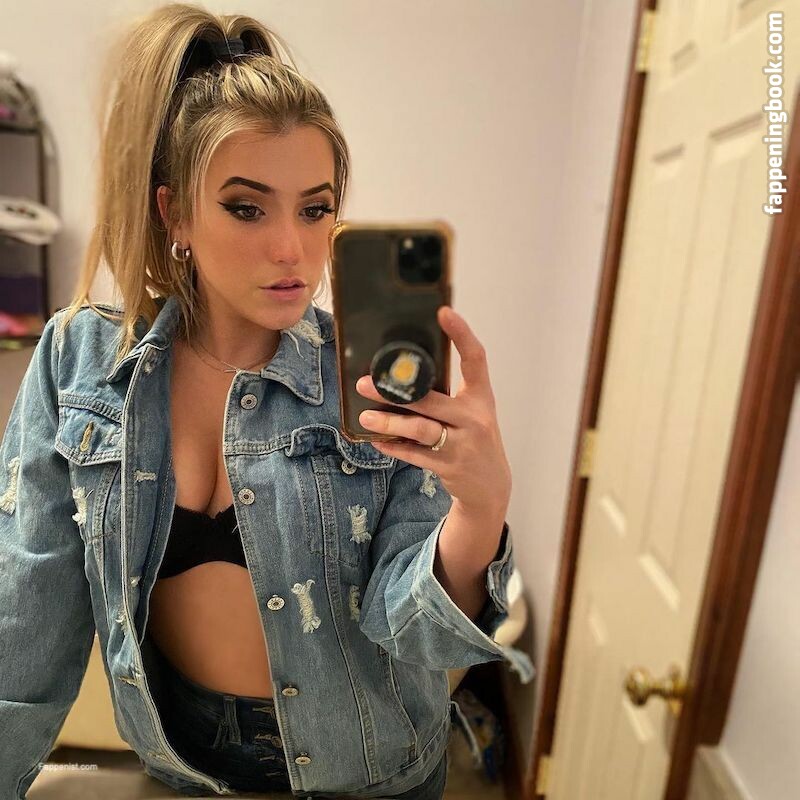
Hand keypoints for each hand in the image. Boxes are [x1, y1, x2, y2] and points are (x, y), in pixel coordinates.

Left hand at [355, 305, 511, 516]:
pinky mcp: (448, 466)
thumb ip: (448, 394)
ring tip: (365, 417)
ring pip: (420, 429)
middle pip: (432, 399)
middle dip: (396, 392)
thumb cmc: (474, 438)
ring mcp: (462, 444)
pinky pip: (414, 455)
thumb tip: (403, 373)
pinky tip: (375, 440)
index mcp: (481, 397)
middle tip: (365, 383)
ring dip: (390, 422)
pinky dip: (393, 447)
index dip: (462, 334)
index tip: (443, 312)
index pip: (476, 359)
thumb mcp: (472, 412)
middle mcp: (474, 418)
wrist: (491, 485)